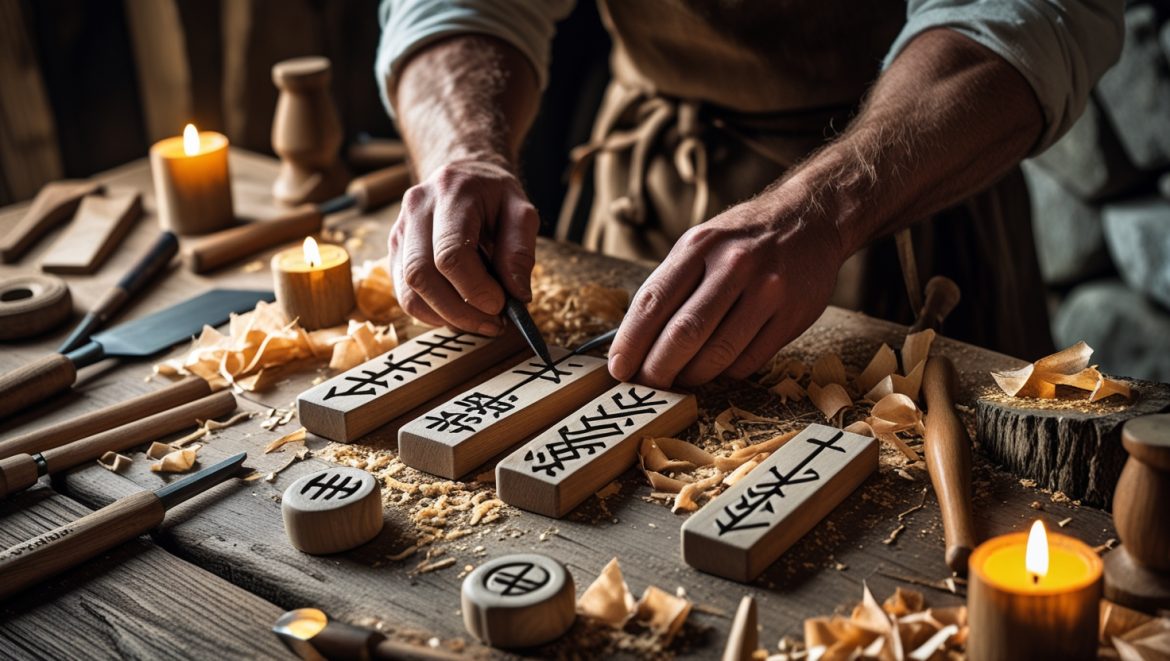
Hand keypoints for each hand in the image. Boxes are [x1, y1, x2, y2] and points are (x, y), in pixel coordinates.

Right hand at [389, 159, 539, 333]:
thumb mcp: (521, 210)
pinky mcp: (395, 253)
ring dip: (446, 318)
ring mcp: (399, 232)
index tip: (501, 306)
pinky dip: (434, 314)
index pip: (450, 253)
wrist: (463, 173)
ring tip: (480, 321)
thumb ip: (520, 251)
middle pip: (422, 276)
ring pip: (409, 293)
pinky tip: (460, 312)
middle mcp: (415, 210)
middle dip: (460, 311)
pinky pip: (405, 296)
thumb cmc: (494, 194)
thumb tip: (517, 296)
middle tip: (493, 323)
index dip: (475, 289)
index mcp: (450, 194)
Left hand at [608, 195, 845, 387]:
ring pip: (717, 354)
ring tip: (680, 379)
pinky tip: (718, 367)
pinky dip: (726, 372)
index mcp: (700, 246)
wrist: (810, 218)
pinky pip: (749, 361)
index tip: (618, 369)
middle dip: (658, 369)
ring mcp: (767, 290)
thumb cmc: (743, 239)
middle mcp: (734, 265)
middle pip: (684, 333)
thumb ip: (671, 285)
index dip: (630, 342)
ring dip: (692, 376)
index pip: (653, 302)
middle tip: (647, 386)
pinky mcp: (792, 315)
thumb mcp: (701, 243)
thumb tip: (633, 341)